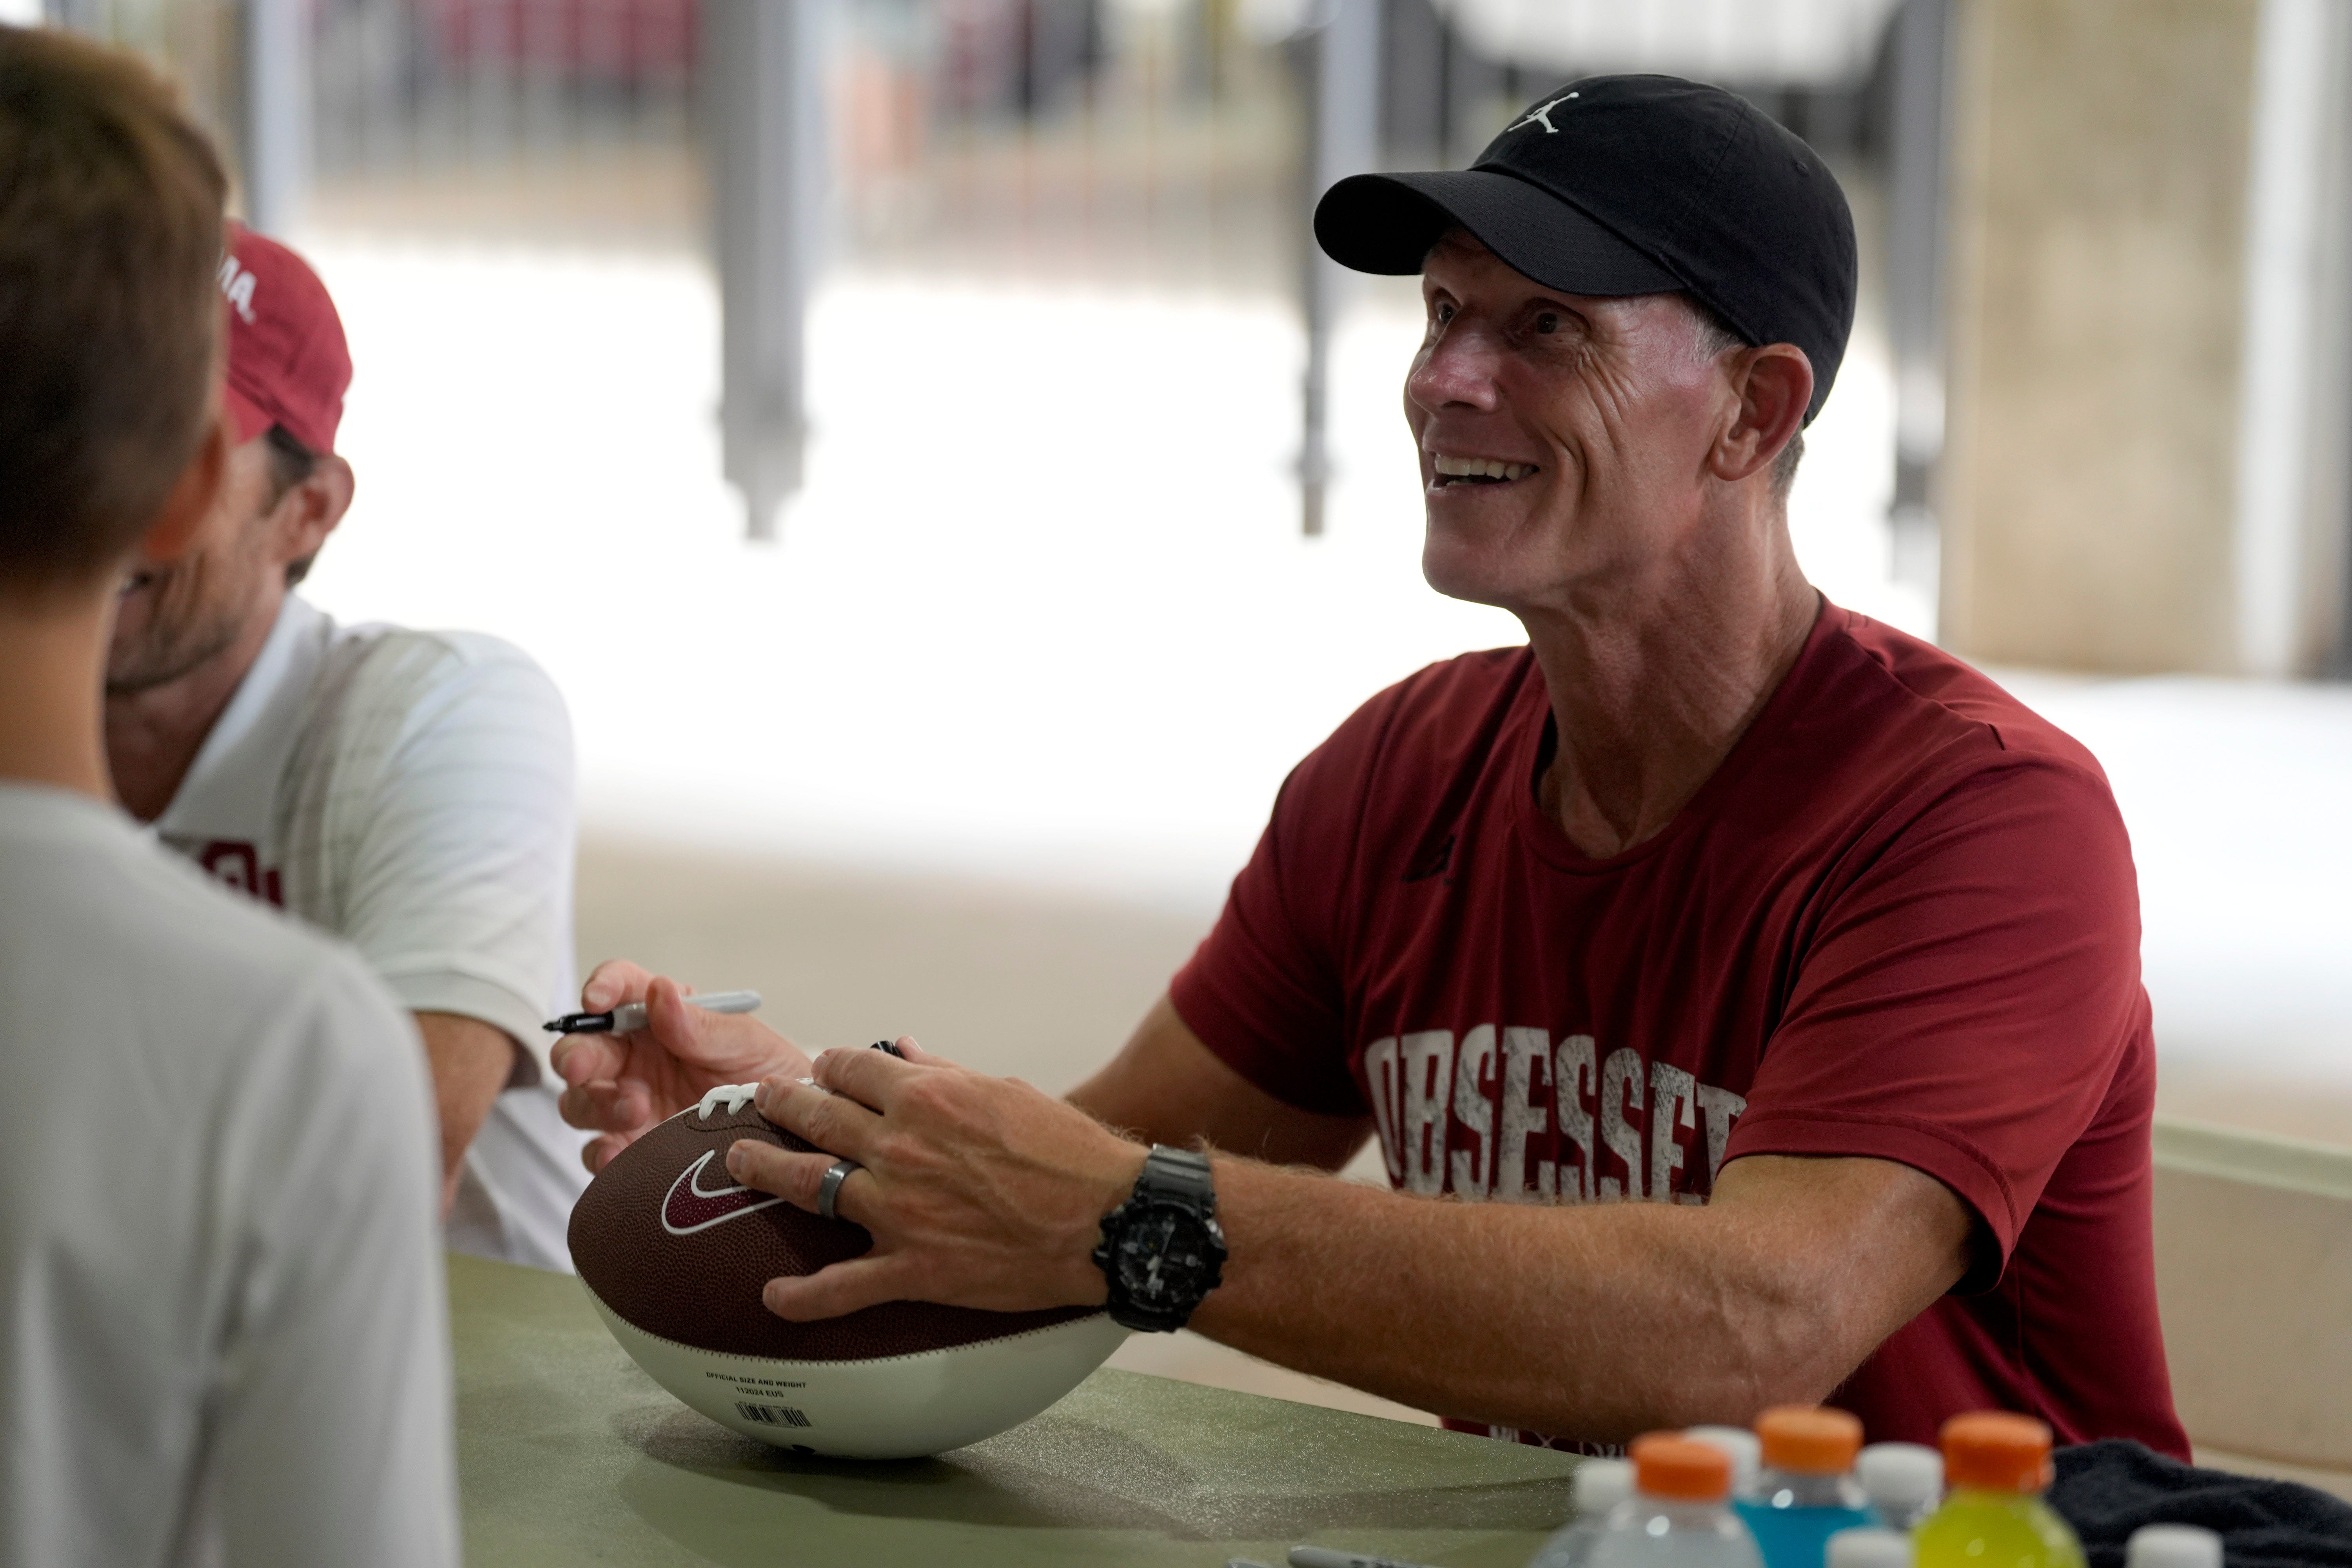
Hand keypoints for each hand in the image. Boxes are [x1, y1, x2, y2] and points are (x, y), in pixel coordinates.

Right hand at [553, 960, 809, 1171]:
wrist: (791, 1133)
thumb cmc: (769, 1075)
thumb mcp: (746, 1045)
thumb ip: (701, 1025)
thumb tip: (659, 992)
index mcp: (661, 1018)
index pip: (621, 989)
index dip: (603, 987)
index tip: (597, 999)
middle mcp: (635, 1058)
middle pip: (584, 1048)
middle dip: (574, 1054)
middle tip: (579, 1065)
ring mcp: (628, 1103)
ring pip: (581, 1100)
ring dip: (595, 1102)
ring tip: (634, 1107)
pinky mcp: (631, 1146)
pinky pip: (598, 1151)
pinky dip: (600, 1152)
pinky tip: (616, 1152)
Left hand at [726, 1038, 1148, 1320]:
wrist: (1108, 1221)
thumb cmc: (1069, 1152)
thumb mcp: (1007, 1092)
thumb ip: (944, 1072)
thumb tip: (902, 1051)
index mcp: (926, 1098)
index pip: (850, 1069)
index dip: (828, 1067)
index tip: (820, 1071)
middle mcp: (900, 1147)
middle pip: (817, 1117)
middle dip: (781, 1104)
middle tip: (759, 1101)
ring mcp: (899, 1210)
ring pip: (808, 1184)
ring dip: (764, 1170)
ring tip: (737, 1162)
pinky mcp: (912, 1268)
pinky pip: (841, 1286)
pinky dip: (802, 1296)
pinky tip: (773, 1297)